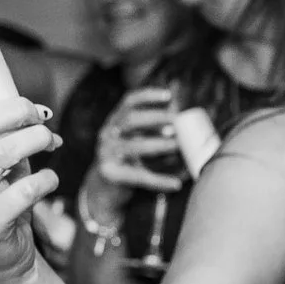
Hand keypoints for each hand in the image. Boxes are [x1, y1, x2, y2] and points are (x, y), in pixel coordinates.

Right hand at [0, 49, 58, 283]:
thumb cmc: (3, 201)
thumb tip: (42, 115)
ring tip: (51, 144)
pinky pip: (24, 189)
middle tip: (37, 114)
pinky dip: (46, 180)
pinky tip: (49, 182)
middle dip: (14, 111)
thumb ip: (10, 136)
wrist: (3, 260)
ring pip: (3, 152)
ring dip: (37, 141)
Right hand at [85, 86, 183, 221]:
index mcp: (115, 121)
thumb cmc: (126, 159)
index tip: (168, 96)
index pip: (129, 101)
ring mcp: (106, 153)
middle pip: (130, 120)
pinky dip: (159, 180)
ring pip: (134, 146)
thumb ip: (151, 128)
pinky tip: (175, 184)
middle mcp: (107, 134)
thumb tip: (182, 119)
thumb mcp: (133, 139)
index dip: (148, 96)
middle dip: (156, 118)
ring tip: (178, 146)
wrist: (102, 188)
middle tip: (177, 123)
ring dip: (159, 144)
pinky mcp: (110, 173)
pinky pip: (138, 176)